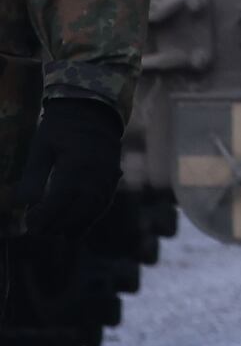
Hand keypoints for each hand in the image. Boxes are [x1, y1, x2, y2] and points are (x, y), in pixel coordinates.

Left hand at [13, 91, 123, 263]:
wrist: (93, 110)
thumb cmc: (60, 127)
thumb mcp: (41, 147)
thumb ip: (33, 176)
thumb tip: (23, 204)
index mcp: (76, 166)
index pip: (59, 201)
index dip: (44, 217)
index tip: (29, 225)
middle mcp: (95, 175)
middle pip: (77, 210)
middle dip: (57, 225)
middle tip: (38, 232)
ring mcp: (107, 177)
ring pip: (93, 210)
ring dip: (75, 226)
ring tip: (58, 235)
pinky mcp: (113, 177)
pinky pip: (104, 203)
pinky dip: (91, 217)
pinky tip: (78, 225)